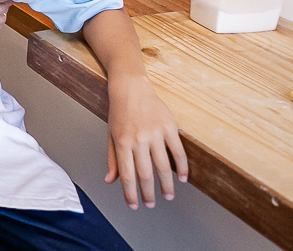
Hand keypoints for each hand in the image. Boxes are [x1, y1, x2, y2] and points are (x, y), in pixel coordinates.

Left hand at [105, 73, 187, 208]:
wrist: (131, 88)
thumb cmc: (119, 113)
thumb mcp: (111, 134)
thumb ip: (112, 159)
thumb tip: (110, 181)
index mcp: (122, 143)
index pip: (127, 175)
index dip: (130, 193)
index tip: (133, 205)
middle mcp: (138, 140)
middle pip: (145, 174)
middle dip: (148, 193)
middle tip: (151, 205)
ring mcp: (154, 133)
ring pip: (163, 166)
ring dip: (166, 185)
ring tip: (168, 196)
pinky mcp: (169, 127)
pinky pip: (178, 151)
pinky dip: (182, 167)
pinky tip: (182, 178)